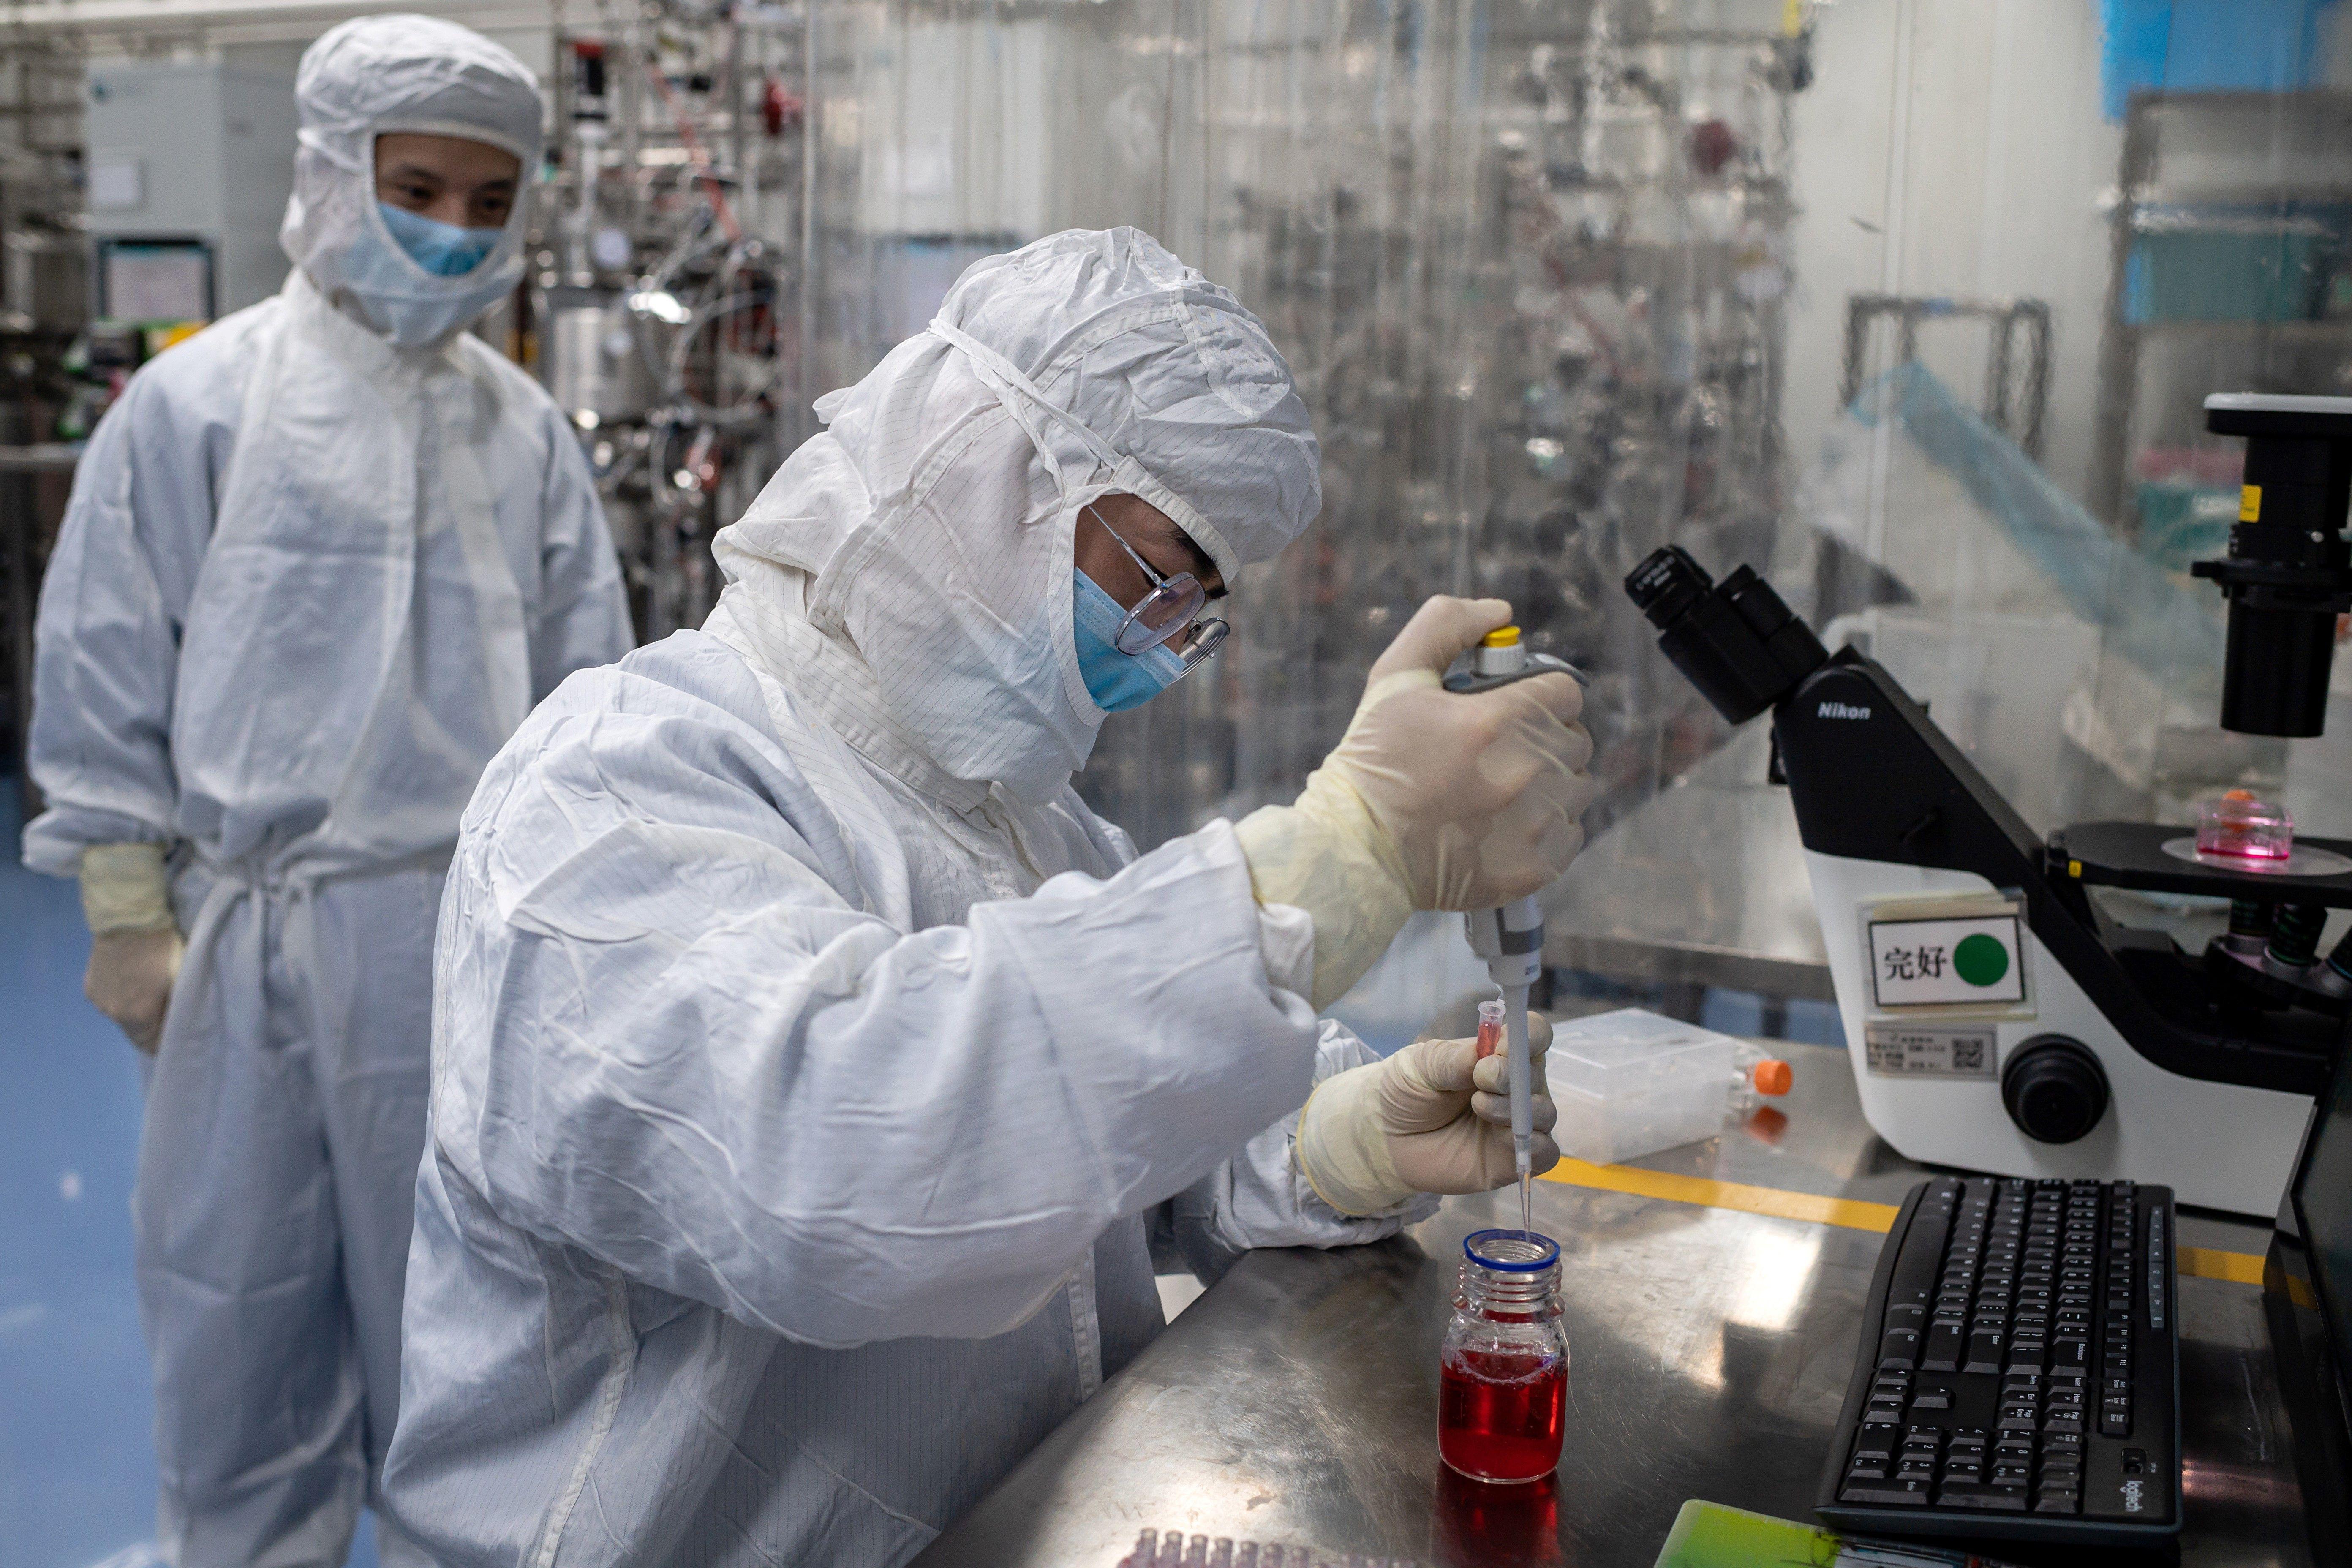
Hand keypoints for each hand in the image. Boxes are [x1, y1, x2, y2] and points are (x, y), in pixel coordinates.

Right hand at [85, 926, 184, 1054]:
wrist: (126, 920)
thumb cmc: (161, 948)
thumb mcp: (180, 979)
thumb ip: (177, 1006)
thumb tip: (179, 1024)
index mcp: (138, 1016)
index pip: (151, 1045)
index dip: (165, 1043)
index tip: (176, 1037)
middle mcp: (114, 1014)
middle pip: (135, 1034)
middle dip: (151, 1031)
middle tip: (166, 1019)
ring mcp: (99, 1000)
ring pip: (121, 1018)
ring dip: (135, 1014)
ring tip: (150, 998)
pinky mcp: (90, 986)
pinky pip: (109, 1002)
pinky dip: (121, 1000)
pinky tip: (132, 985)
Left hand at [1295, 1011, 1558, 1215]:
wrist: (1387, 1137)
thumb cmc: (1407, 1091)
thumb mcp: (1421, 1065)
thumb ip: (1454, 1059)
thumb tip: (1486, 1054)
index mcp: (1499, 1054)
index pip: (1533, 1035)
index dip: (1528, 1035)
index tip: (1501, 1045)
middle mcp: (1516, 1086)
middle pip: (1537, 1073)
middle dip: (1513, 1075)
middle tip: (1482, 1077)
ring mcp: (1517, 1122)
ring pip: (1545, 1112)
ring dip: (1517, 1108)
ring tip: (1479, 1105)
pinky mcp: (1513, 1157)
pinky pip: (1545, 1153)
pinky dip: (1536, 1146)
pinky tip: (1506, 1138)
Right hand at [1333, 597, 1595, 909]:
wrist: (1355, 848)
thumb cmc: (1374, 759)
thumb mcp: (1395, 675)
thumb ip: (1445, 624)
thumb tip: (1499, 611)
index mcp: (1492, 721)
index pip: (1565, 692)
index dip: (1542, 692)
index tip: (1518, 704)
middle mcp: (1521, 774)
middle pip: (1575, 739)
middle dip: (1544, 734)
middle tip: (1502, 746)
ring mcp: (1530, 826)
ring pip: (1578, 787)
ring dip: (1551, 781)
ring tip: (1506, 787)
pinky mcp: (1532, 870)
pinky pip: (1571, 836)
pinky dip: (1550, 828)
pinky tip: (1510, 824)